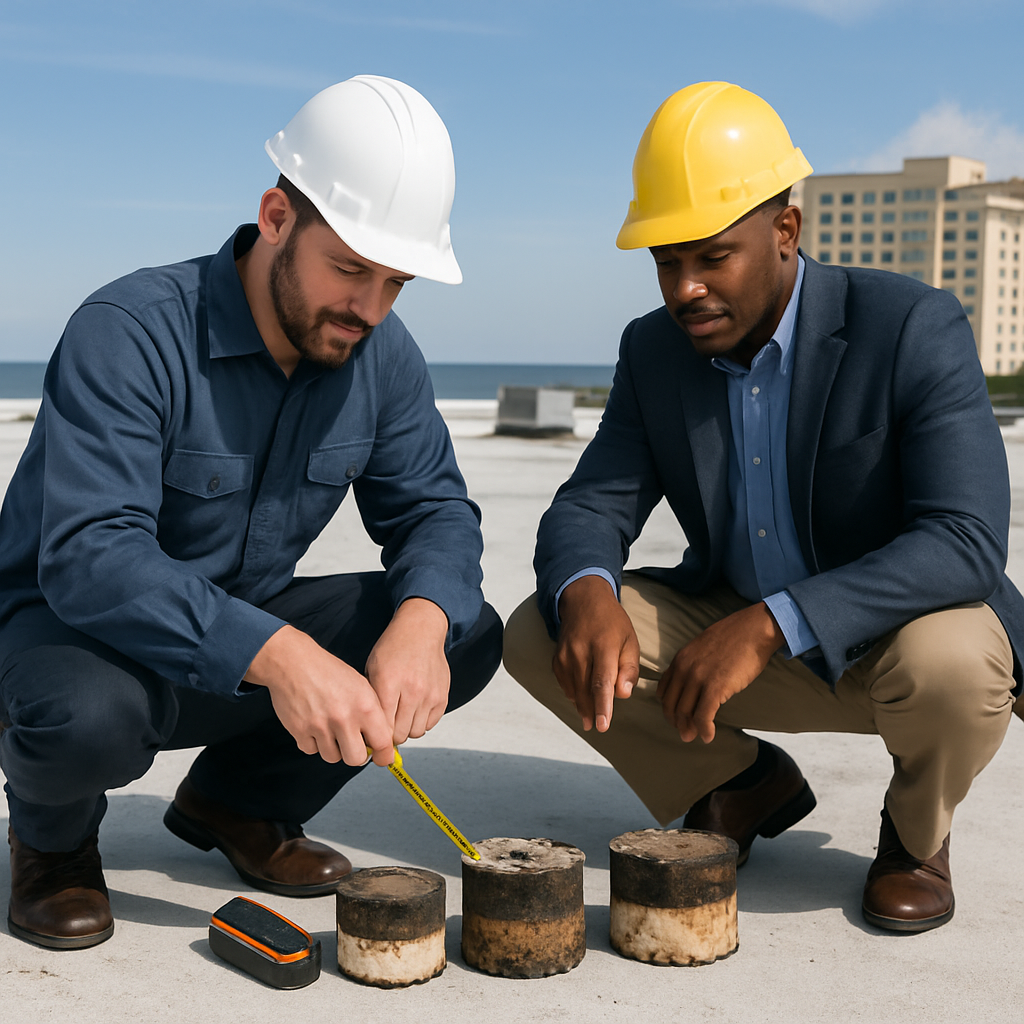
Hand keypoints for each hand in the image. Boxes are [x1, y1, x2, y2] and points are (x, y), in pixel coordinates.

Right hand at [245, 625, 394, 766]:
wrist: (294, 662)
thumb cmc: (328, 671)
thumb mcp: (361, 686)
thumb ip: (373, 714)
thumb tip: (382, 741)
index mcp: (365, 706)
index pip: (382, 743)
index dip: (383, 754)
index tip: (381, 756)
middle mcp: (344, 718)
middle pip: (356, 759)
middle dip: (356, 754)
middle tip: (352, 743)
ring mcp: (321, 726)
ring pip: (333, 757)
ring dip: (333, 748)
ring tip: (330, 728)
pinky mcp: (300, 731)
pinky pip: (311, 750)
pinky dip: (313, 742)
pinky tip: (313, 725)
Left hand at [365, 598, 450, 746]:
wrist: (421, 630)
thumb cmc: (393, 649)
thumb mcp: (372, 669)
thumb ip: (372, 700)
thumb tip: (369, 730)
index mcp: (388, 683)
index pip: (381, 726)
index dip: (375, 734)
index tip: (372, 734)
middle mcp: (412, 690)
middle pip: (399, 734)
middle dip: (390, 734)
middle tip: (386, 725)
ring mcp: (430, 694)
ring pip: (416, 732)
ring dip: (407, 729)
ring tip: (401, 716)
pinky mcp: (442, 696)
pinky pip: (430, 724)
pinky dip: (421, 722)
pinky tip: (414, 710)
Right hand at [553, 575, 639, 731]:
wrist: (583, 600)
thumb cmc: (612, 623)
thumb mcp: (630, 640)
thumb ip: (629, 668)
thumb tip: (623, 694)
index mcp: (604, 646)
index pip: (602, 682)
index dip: (602, 706)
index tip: (602, 725)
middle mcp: (581, 650)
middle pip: (585, 689)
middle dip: (591, 711)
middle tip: (598, 726)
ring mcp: (565, 654)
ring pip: (573, 688)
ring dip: (582, 706)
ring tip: (589, 719)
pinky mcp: (557, 657)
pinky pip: (564, 682)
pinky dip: (572, 693)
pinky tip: (580, 699)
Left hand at [656, 602, 784, 743]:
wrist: (754, 629)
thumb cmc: (734, 638)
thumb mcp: (702, 646)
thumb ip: (692, 663)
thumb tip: (693, 681)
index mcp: (680, 659)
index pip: (663, 690)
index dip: (668, 707)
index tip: (676, 716)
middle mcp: (684, 669)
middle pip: (671, 704)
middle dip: (676, 722)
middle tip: (684, 732)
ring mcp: (699, 678)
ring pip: (685, 712)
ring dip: (689, 729)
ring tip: (694, 736)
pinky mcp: (716, 687)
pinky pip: (704, 716)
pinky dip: (704, 730)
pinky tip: (708, 736)